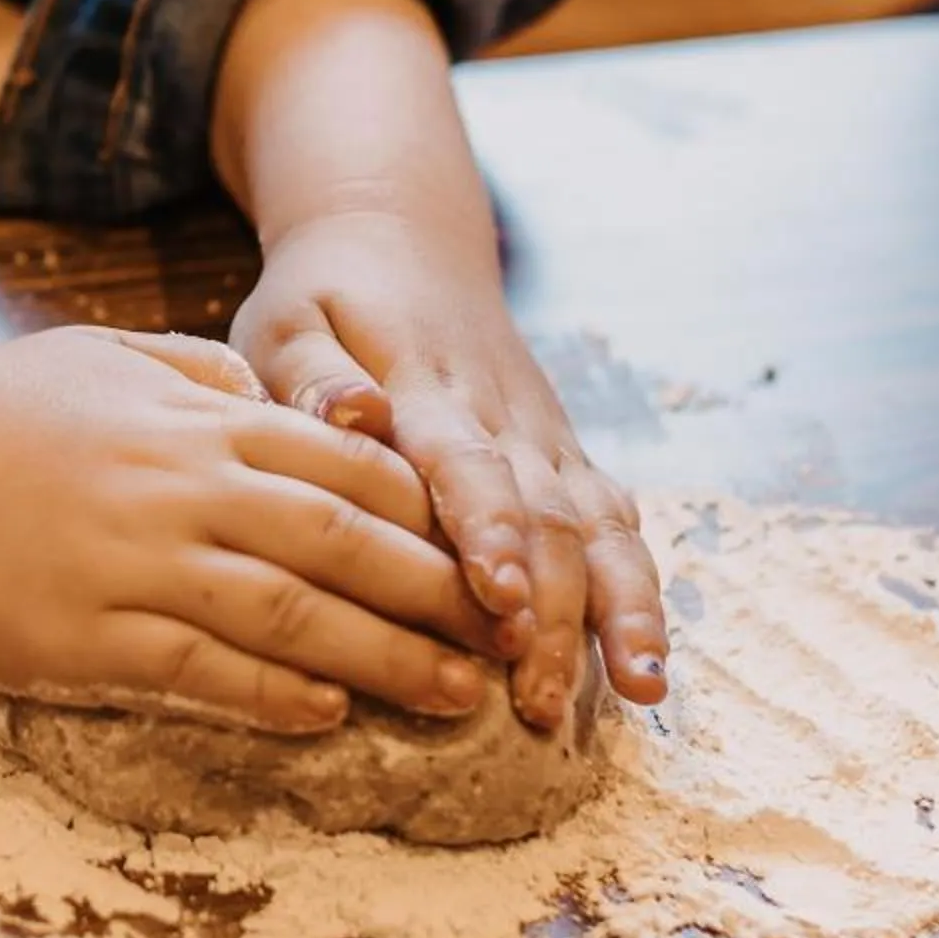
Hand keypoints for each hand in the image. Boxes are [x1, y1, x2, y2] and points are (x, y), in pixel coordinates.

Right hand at [0, 325, 504, 734]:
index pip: (349, 462)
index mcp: (196, 416)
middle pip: (344, 541)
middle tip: (513, 636)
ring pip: (290, 613)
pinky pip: (199, 669)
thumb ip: (202, 374)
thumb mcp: (110, 358)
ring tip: (458, 692)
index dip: (433, 512)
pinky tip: (328, 713)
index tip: (495, 550)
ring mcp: (134, 561)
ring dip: (386, 657)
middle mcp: (181, 484)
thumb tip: (280, 389)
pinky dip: (272, 694)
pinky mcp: (84, 634)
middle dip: (440, 592)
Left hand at [226, 214, 668, 726]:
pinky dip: (637, 593)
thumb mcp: (293, 320)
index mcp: (427, 387)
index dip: (488, 528)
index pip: (467, 462)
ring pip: (599, 527)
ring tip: (637, 691)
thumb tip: (356, 414)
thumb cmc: (326, 296)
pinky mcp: (565, 457)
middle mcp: (505, 418)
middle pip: (547, 517)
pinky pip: (615, 526)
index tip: (496, 595)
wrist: (401, 239)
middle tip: (538, 698)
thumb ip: (314, 377)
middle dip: (552, 610)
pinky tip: (645, 667)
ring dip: (619, 610)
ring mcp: (546, 438)